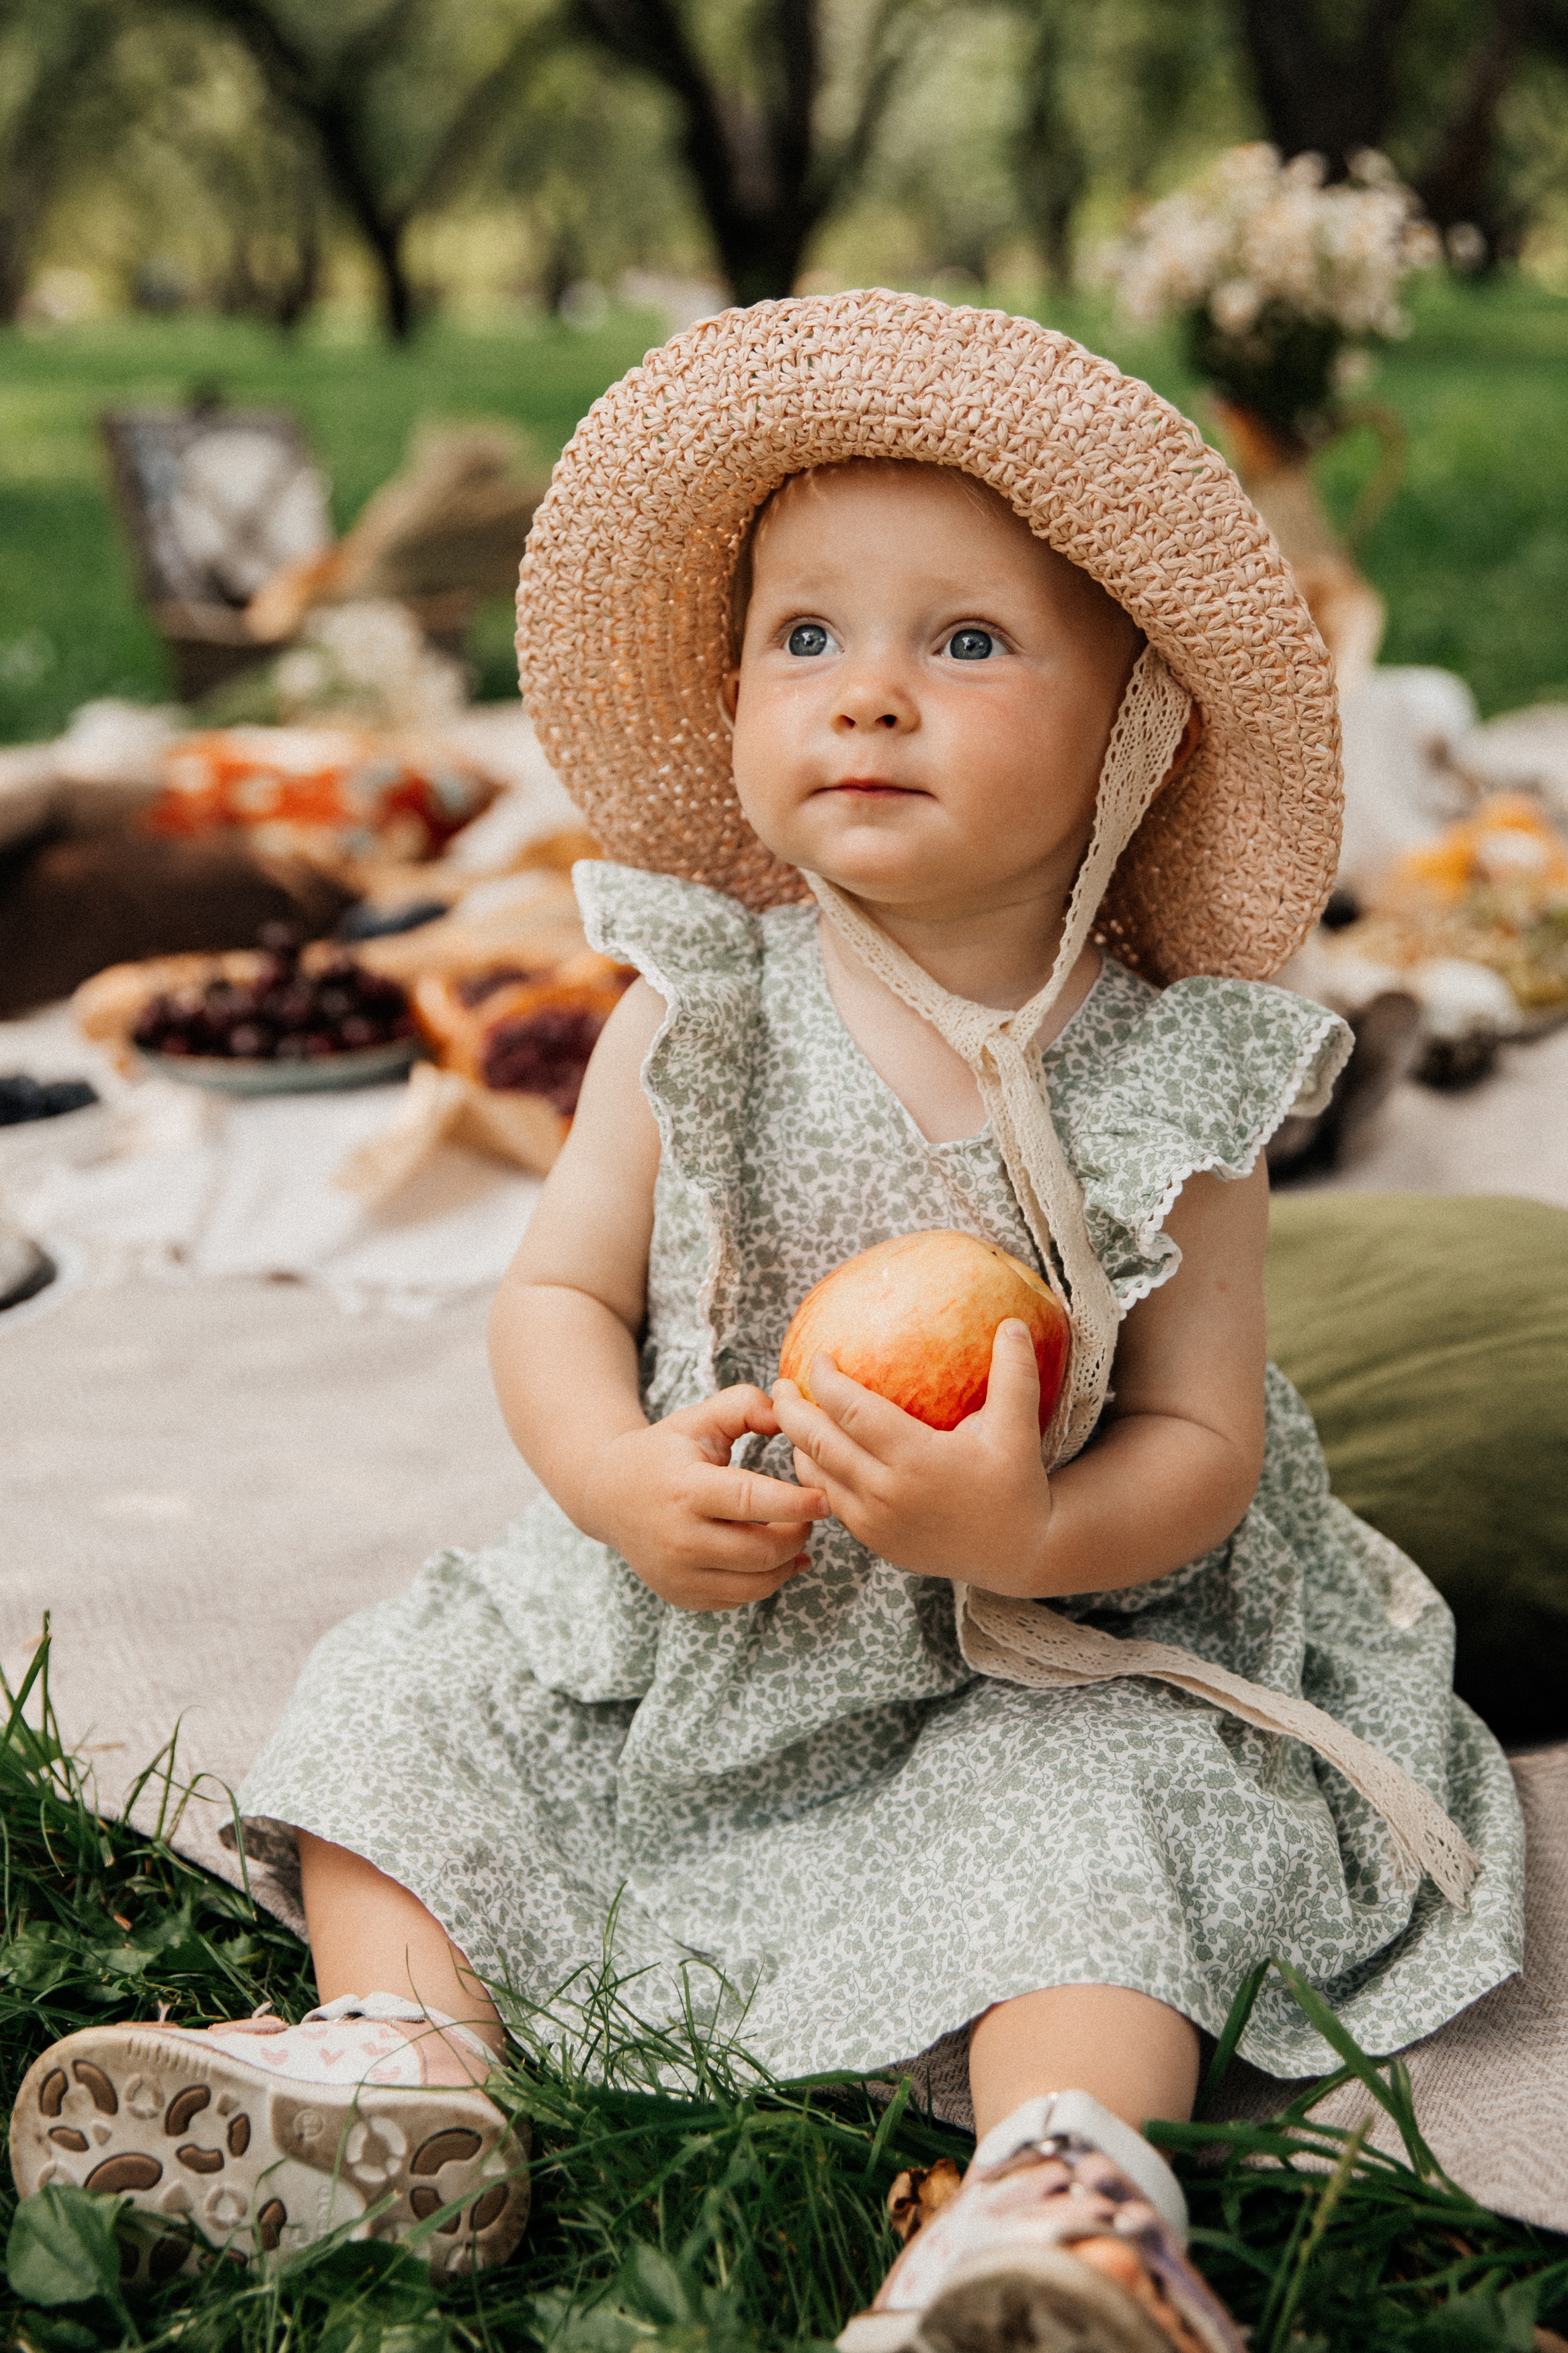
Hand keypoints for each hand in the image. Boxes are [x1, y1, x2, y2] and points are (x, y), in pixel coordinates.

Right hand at [582, 1385, 828, 1611]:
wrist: (609, 1494)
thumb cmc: (665, 1451)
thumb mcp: (699, 1418)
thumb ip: (745, 1405)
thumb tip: (787, 1415)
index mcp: (686, 1488)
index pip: (751, 1501)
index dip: (795, 1504)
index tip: (825, 1499)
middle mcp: (679, 1538)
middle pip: (761, 1551)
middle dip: (798, 1534)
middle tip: (811, 1513)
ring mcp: (678, 1573)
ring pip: (756, 1584)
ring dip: (788, 1561)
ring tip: (795, 1534)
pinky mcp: (681, 1595)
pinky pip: (740, 1600)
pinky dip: (766, 1581)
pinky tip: (775, 1559)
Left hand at [771, 1320, 1052, 1592]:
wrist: (1018, 1554)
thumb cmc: (1017, 1485)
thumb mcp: (1018, 1428)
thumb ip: (1014, 1373)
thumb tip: (1013, 1321)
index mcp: (916, 1460)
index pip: (851, 1411)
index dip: (825, 1381)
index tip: (818, 1356)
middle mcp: (887, 1493)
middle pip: (819, 1443)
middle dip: (791, 1409)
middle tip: (779, 1383)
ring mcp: (876, 1522)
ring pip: (815, 1477)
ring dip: (797, 1444)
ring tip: (790, 1415)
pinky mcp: (874, 1541)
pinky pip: (830, 1502)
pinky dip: (815, 1475)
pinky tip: (816, 1454)